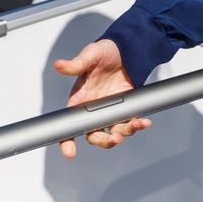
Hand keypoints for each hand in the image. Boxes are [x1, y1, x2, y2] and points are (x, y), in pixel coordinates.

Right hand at [53, 39, 149, 158]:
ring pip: (114, 132)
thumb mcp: (90, 55)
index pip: (70, 124)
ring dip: (124, 133)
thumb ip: (75, 64)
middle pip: (94, 135)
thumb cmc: (104, 52)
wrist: (126, 49)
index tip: (69, 152)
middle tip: (114, 139)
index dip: (67, 140)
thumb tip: (59, 65)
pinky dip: (137, 124)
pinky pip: (129, 122)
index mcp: (80, 100)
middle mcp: (94, 110)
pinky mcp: (125, 108)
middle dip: (104, 141)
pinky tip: (143, 121)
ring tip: (135, 124)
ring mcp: (110, 111)